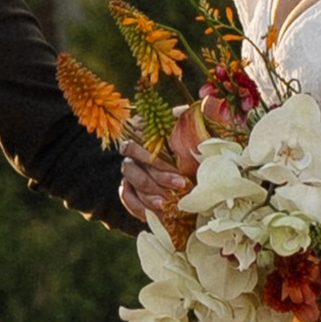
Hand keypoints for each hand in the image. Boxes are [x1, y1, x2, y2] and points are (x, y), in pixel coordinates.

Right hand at [121, 104, 198, 227]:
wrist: (191, 172)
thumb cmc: (191, 147)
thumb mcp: (192, 132)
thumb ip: (188, 120)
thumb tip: (193, 108)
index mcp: (143, 137)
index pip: (136, 145)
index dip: (155, 159)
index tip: (178, 168)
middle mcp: (133, 154)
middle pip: (134, 167)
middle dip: (158, 178)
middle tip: (180, 186)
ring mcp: (130, 173)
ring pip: (131, 184)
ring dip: (149, 195)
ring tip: (166, 204)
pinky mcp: (131, 191)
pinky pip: (127, 199)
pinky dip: (139, 207)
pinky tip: (155, 213)